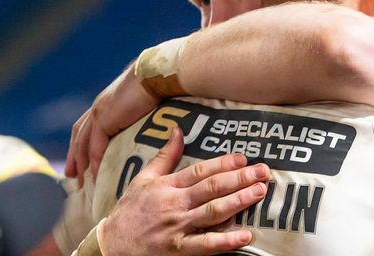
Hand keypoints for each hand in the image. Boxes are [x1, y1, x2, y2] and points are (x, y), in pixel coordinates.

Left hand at [65, 64, 158, 184]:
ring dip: (82, 164)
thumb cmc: (159, 83)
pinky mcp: (104, 121)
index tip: (79, 157)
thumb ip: (140, 110)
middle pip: (78, 135)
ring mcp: (98, 113)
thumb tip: (151, 117)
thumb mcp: (145, 99)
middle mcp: (98, 107)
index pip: (86, 125)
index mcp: (106, 102)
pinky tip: (98, 177)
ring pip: (83, 145)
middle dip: (74, 156)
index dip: (81, 141)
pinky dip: (96, 164)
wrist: (157, 76)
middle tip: (73, 176)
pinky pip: (95, 148)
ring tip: (84, 183)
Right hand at [98, 128, 269, 255]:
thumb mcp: (143, 179)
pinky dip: (225, 241)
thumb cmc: (129, 211)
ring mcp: (178, 227)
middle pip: (211, 188)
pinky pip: (205, 245)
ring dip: (238, 201)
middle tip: (263, 172)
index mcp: (169, 186)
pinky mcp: (178, 249)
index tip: (243, 158)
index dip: (223, 163)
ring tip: (259, 193)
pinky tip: (245, 235)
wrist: (110, 246)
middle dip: (239, 178)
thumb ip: (164, 156)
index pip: (200, 171)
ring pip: (213, 212)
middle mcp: (175, 204)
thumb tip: (177, 130)